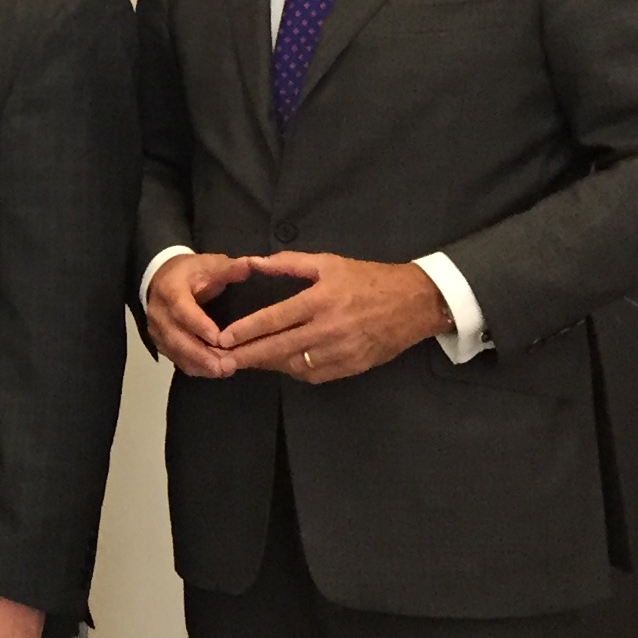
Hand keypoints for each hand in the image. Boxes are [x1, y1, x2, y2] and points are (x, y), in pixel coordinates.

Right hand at [145, 250, 254, 377]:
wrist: (163, 278)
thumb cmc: (192, 272)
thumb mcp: (210, 264)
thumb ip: (229, 268)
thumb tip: (250, 265)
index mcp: (170, 290)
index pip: (181, 309)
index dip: (198, 325)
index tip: (219, 339)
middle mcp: (158, 313)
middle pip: (176, 338)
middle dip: (201, 354)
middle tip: (225, 366)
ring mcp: (157, 330)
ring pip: (176, 352)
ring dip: (199, 364)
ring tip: (224, 371)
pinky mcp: (161, 343)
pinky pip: (176, 359)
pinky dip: (195, 368)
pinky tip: (214, 372)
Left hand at [216, 251, 450, 383]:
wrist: (415, 302)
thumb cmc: (368, 278)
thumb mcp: (329, 263)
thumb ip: (289, 264)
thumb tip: (254, 261)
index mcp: (321, 300)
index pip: (274, 319)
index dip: (246, 330)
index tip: (223, 338)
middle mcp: (329, 328)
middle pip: (279, 347)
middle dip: (248, 355)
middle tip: (223, 361)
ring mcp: (342, 351)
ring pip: (295, 365)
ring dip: (270, 364)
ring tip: (247, 362)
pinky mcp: (353, 366)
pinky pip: (316, 375)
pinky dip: (296, 371)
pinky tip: (282, 365)